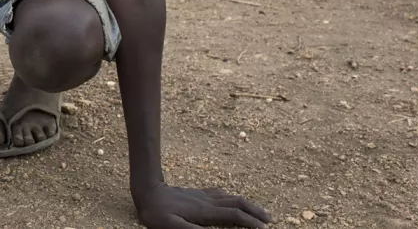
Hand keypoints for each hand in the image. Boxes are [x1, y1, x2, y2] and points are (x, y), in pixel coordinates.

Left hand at [135, 184, 272, 228]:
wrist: (147, 192)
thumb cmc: (157, 213)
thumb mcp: (172, 227)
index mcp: (205, 212)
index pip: (234, 215)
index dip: (250, 222)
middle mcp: (208, 201)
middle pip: (239, 203)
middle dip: (256, 211)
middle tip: (270, 219)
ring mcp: (203, 195)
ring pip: (232, 197)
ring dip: (248, 204)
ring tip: (259, 212)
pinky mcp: (198, 193)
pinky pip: (221, 194)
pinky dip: (233, 198)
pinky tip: (233, 200)